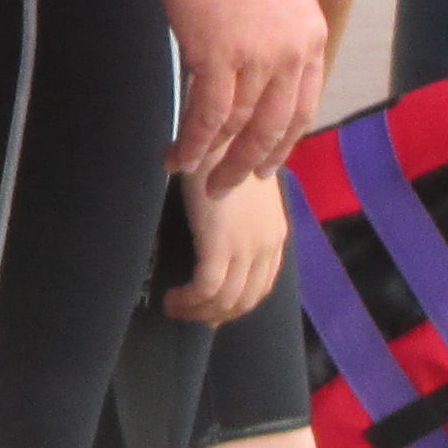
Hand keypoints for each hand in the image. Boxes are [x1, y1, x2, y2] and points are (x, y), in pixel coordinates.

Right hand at [155, 0, 329, 189]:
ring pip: (237, 126)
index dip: (283, 140)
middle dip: (251, 163)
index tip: (268, 161)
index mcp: (310, 39)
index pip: (302, 106)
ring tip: (198, 179)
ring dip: (215, 159)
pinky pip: (207, 114)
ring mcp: (256, 58)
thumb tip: (252, 48)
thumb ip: (271, 29)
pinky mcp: (217, 55)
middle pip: (274, 127)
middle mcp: (291, 55)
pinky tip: (179, 157)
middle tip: (231, 185)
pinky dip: (193, 141)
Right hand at [161, 155, 289, 322]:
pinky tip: (172, 297)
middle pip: (245, 300)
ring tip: (174, 306)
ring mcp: (247, 247)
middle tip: (186, 314)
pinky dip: (189, 300)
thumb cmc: (224, 156)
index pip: (262, 286)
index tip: (211, 312)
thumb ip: (235, 220)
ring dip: (197, 311)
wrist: (223, 133)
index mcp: (274, 235)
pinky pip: (208, 288)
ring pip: (226, 299)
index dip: (236, 305)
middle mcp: (267, 245)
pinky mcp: (222, 243)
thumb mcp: (240, 194)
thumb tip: (214, 238)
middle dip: (215, 314)